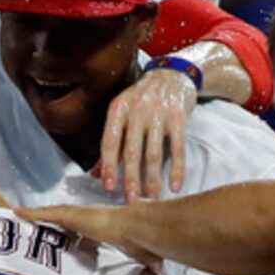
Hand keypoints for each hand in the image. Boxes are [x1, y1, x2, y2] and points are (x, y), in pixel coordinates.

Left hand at [20, 201, 157, 266]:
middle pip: (62, 219)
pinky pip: (46, 214)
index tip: (64, 236)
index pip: (82, 228)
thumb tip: (159, 274)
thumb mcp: (142, 256)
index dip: (71, 231)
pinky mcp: (71, 215)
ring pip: (50, 215)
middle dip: (48, 222)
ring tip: (17, 215)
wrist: (140, 229)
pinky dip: (31, 213)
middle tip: (32, 227)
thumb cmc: (142, 241)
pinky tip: (16, 212)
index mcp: (101, 227)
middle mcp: (87, 219)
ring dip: (35, 215)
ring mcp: (78, 215)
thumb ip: (146, 264)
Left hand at [101, 65, 197, 200]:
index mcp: (118, 109)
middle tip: (131, 200)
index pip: (110, 142)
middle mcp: (137, 110)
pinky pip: (178, 147)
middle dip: (130, 179)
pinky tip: (175, 186)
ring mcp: (159, 113)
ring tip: (152, 198)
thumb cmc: (142, 99)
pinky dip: (177, 168)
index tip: (109, 187)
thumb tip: (95, 174)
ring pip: (154, 152)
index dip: (108, 166)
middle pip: (132, 151)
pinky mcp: (179, 116)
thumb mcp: (122, 114)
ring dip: (152, 178)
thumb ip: (111, 144)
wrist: (173, 74)